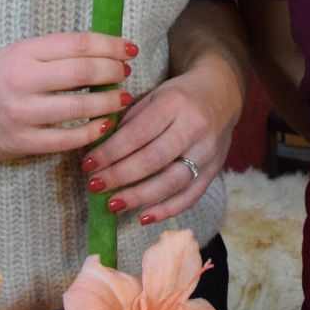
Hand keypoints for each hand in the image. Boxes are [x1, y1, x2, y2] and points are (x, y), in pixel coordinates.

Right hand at [0, 33, 136, 161]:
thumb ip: (53, 54)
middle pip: (84, 71)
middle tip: (125, 73)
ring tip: (122, 98)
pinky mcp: (22, 142)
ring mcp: (22, 113)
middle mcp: (23, 80)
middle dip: (113, 71)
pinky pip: (68, 138)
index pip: (78, 44)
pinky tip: (104, 125)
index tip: (128, 49)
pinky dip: (92, 131)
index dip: (110, 45)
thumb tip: (102, 53)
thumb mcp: (16, 54)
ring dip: (109, 102)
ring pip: (80, 105)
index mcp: (23, 52)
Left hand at [79, 60, 242, 226]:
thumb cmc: (177, 96)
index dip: (110, 152)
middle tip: (94, 186)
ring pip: (171, 182)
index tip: (88, 165)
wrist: (221, 93)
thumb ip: (126, 121)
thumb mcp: (152, 96)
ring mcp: (207, 152)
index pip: (137, 134)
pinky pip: (190, 196)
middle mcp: (194, 128)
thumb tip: (93, 151)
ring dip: (138, 197)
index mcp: (174, 103)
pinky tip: (143, 217)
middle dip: (119, 176)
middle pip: (153, 160)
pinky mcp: (214, 170)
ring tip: (112, 204)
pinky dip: (166, 210)